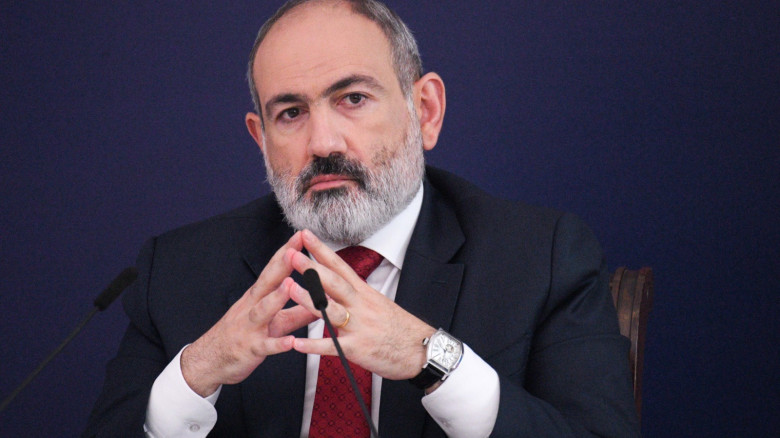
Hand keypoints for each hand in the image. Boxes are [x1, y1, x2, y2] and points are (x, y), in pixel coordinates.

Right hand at [181, 231, 317, 395]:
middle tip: (296, 249)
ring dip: (276, 298)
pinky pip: (265, 346)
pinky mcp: (250, 349)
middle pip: (267, 282)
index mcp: (258, 297)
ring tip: (290, 285)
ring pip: (263, 311)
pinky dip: (277, 344)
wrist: (210, 360)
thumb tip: (324, 300)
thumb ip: (299, 311)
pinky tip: (291, 343)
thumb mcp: (273, 321)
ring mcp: (250, 327)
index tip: (301, 236)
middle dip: (282, 265)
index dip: (286, 252)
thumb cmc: (243, 335)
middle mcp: (252, 307)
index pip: (273, 270)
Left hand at [286, 230, 435, 379]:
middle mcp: (361, 306)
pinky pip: (332, 347)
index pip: (341, 266)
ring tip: (289, 288)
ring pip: (331, 310)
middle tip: (291, 254)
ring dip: (309, 299)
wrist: (422, 351)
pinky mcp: (358, 349)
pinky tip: (295, 343)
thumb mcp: (379, 305)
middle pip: (334, 283)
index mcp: (365, 294)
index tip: (305, 235)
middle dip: (312, 268)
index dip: (322, 250)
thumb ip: (357, 296)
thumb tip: (339, 284)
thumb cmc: (400, 329)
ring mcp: (360, 327)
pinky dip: (313, 345)